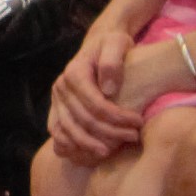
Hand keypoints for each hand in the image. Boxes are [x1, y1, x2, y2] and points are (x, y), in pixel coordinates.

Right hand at [48, 31, 144, 164]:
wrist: (99, 44)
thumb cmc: (112, 44)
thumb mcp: (117, 43)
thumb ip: (112, 62)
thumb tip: (108, 89)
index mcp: (74, 72)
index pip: (94, 103)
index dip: (117, 117)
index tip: (139, 122)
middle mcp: (60, 87)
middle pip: (82, 119)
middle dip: (109, 132)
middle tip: (133, 137)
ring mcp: (56, 99)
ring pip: (67, 130)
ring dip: (88, 144)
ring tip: (110, 152)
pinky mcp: (56, 108)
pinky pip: (57, 132)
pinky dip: (69, 145)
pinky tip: (88, 153)